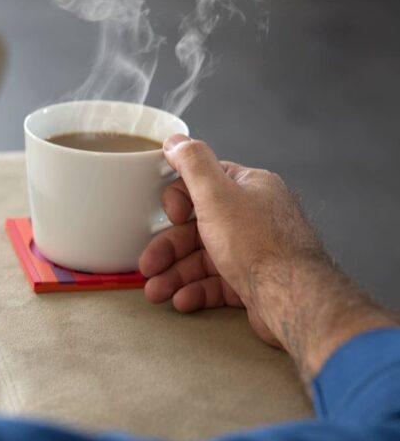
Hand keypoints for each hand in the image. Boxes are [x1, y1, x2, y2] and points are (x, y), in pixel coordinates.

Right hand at [140, 135, 320, 343]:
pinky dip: (196, 291)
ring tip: (157, 292)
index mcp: (249, 189)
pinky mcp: (254, 281)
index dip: (178, 202)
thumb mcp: (216, 194)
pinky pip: (217, 283)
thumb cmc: (259, 245)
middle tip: (148, 266)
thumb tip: (176, 140)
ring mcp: (254, 251)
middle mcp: (253, 217)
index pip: (203, 186)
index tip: (170, 217)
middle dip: (168, 250)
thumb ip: (193, 164)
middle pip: (197, 228)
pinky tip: (182, 300)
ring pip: (203, 259)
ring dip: (175, 275)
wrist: (292, 298)